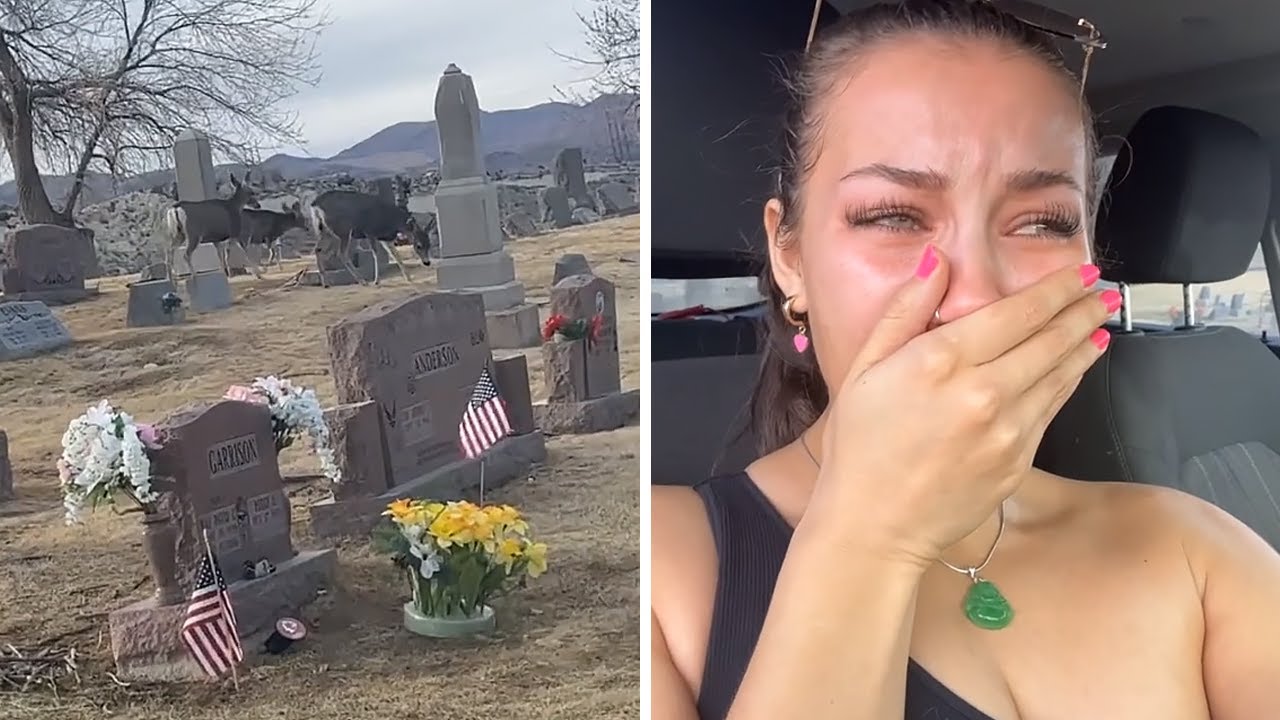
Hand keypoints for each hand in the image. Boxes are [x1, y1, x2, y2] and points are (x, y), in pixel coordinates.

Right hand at [804, 245, 1115, 567]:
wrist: (873, 526)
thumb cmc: (858, 447)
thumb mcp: (863, 368)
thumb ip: (903, 311)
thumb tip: (937, 262)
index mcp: (940, 361)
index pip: (1016, 313)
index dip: (1055, 289)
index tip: (1081, 272)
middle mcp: (982, 391)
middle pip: (1049, 339)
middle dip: (1081, 310)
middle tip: (1103, 291)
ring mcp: (1006, 430)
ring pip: (1059, 375)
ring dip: (1085, 343)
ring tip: (1100, 321)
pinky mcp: (1018, 462)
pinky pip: (1051, 410)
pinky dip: (1069, 382)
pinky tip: (1075, 366)